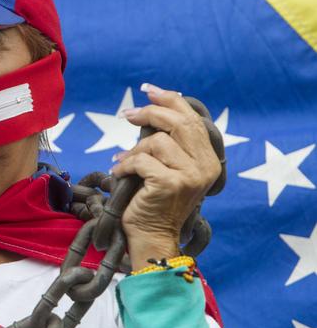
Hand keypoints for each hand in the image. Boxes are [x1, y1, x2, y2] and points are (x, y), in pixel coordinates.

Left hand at [111, 83, 220, 269]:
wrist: (152, 237)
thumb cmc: (154, 202)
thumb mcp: (168, 168)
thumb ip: (169, 144)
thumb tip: (151, 109)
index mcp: (208, 160)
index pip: (192, 119)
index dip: (170, 100)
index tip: (149, 90)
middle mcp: (205, 166)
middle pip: (177, 123)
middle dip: (149, 113)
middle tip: (127, 114)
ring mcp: (190, 175)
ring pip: (156, 142)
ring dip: (133, 149)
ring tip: (123, 162)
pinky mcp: (171, 183)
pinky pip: (142, 161)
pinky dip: (125, 165)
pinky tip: (119, 173)